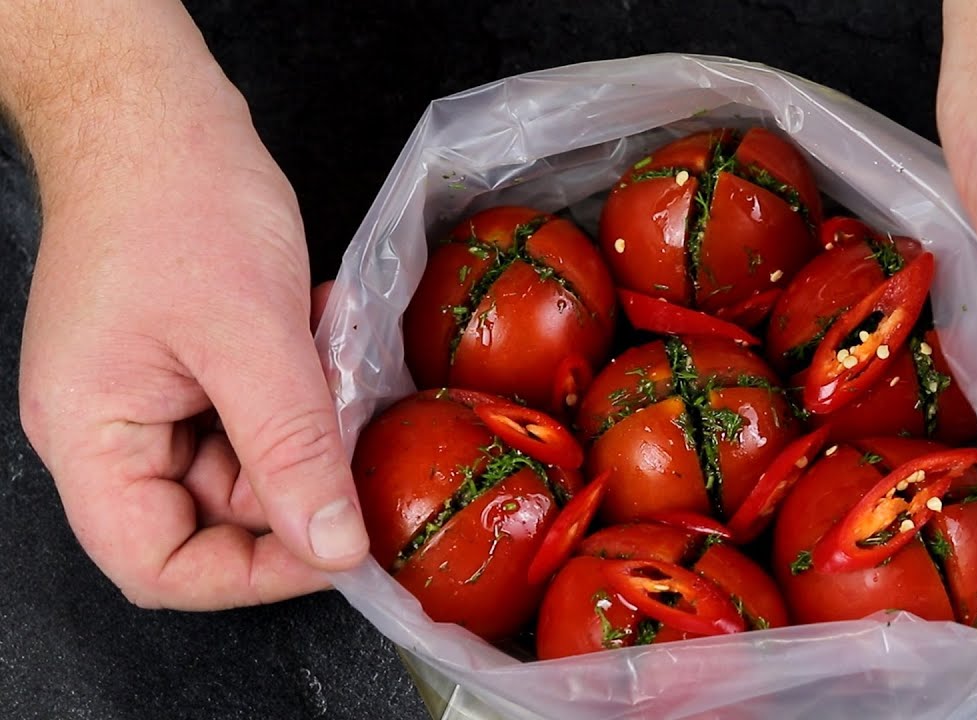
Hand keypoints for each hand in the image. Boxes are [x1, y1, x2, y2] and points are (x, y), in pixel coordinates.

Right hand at [10, 4, 368, 608]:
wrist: (158, 115)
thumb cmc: (177, 205)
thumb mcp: (249, 336)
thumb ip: (292, 449)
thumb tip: (333, 546)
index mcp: (93, 438)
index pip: (159, 565)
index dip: (250, 576)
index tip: (335, 548)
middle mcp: (114, 431)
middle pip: (213, 519)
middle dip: (298, 483)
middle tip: (354, 435)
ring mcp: (152, 398)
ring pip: (249, 463)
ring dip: (310, 426)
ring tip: (333, 364)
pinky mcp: (192, 366)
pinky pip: (257, 411)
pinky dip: (302, 387)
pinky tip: (321, 332)